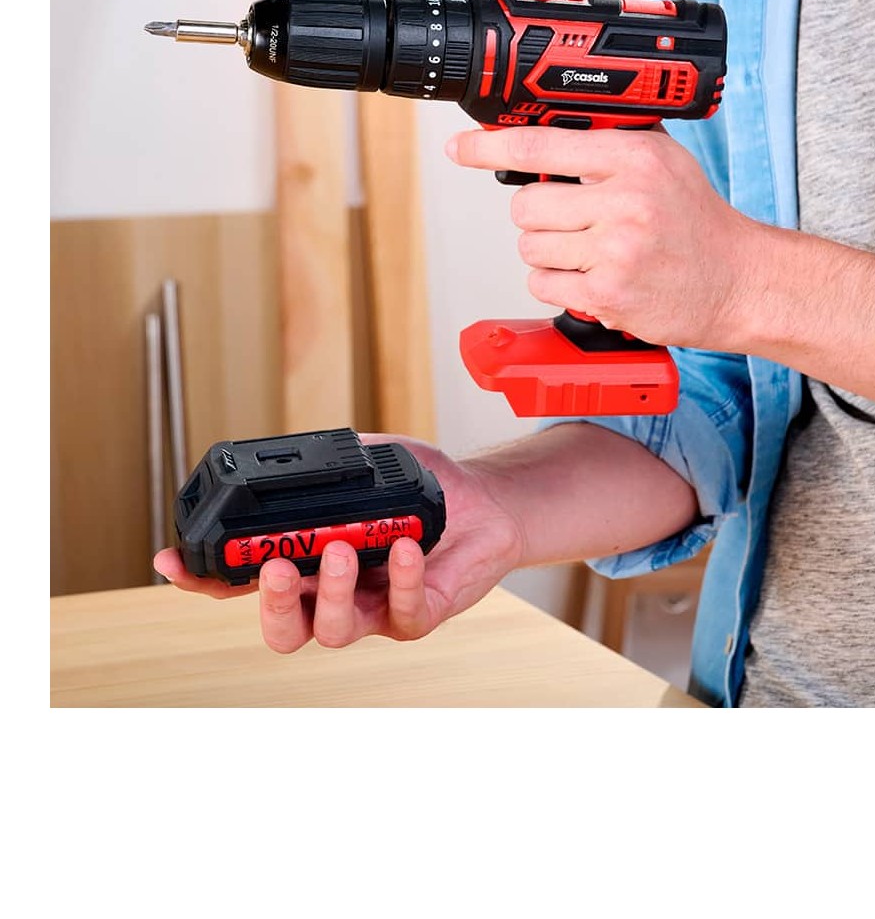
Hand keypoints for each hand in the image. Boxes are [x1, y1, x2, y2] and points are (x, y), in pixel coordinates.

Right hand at [153, 436, 525, 653]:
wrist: (490, 502)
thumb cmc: (425, 487)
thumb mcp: (372, 460)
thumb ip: (333, 462)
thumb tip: (294, 455)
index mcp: (309, 561)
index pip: (244, 581)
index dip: (205, 578)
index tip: (174, 561)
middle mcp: (334, 594)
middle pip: (281, 629)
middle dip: (272, 605)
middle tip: (279, 566)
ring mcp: (375, 610)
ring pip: (334, 630)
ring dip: (332, 592)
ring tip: (340, 549)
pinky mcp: (418, 616)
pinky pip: (402, 613)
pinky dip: (401, 580)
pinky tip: (403, 545)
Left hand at [445, 126, 756, 349]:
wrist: (739, 280)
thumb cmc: (698, 222)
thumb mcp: (663, 160)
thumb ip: (607, 144)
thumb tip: (543, 136)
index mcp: (634, 158)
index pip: (541, 145)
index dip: (490, 147)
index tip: (461, 149)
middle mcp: (625, 201)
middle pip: (526, 205)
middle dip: (540, 215)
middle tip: (578, 219)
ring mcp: (615, 252)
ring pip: (529, 247)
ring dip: (549, 252)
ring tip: (591, 250)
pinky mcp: (608, 295)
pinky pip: (544, 284)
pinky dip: (561, 284)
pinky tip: (596, 276)